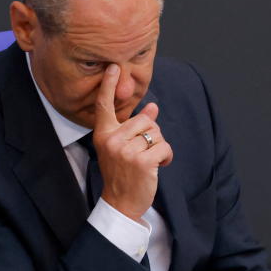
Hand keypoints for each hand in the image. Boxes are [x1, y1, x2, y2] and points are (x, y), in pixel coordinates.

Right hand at [93, 64, 172, 221]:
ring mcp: (126, 151)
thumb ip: (135, 127)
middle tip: (145, 151)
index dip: (108, 85)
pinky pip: (164, 146)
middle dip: (152, 133)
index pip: (105, 106)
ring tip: (151, 160)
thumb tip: (152, 107)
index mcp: (103, 135)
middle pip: (144, 119)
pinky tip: (158, 167)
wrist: (121, 203)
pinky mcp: (142, 162)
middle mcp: (112, 140)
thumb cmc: (122, 173)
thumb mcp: (122, 148)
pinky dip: (167, 156)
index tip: (113, 67)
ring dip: (159, 146)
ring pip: (156, 132)